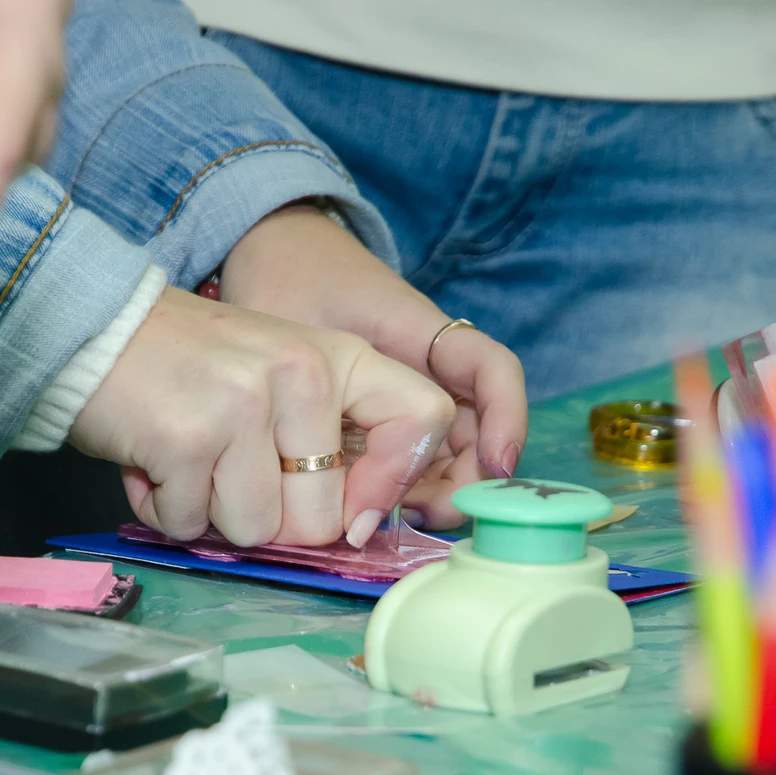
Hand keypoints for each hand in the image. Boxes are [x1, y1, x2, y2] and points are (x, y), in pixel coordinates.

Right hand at [70, 287, 455, 547]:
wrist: (92, 328)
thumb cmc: (190, 365)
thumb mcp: (282, 374)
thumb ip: (330, 438)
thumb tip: (358, 527)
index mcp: (337, 357)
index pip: (424, 418)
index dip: (393, 484)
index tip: (354, 514)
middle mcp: (301, 374)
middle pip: (323, 518)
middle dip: (270, 520)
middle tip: (230, 472)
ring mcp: (244, 405)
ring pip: (255, 531)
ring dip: (212, 514)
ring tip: (189, 460)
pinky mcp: (188, 439)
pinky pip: (192, 525)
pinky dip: (165, 509)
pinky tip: (154, 461)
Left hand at [218, 203, 527, 527]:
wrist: (267, 258)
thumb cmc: (286, 275)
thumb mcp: (296, 318)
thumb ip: (311, 379)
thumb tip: (326, 460)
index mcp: (419, 332)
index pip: (491, 370)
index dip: (508, 417)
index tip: (496, 465)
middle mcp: (427, 369)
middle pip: (475, 433)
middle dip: (462, 481)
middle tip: (421, 515)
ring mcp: (406, 396)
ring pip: (444, 457)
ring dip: (429, 495)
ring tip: (385, 516)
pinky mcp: (378, 419)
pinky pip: (406, 462)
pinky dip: (396, 491)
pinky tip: (365, 509)